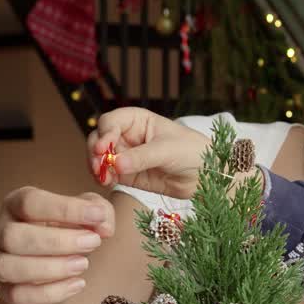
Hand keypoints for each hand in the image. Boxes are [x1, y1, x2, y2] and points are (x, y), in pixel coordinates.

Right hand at [0, 187, 114, 303]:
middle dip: (57, 242)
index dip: (64, 209)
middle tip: (93, 242)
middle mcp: (3, 230)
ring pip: (7, 268)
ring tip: (83, 264)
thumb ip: (100, 212)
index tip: (96, 216)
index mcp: (17, 203)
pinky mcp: (6, 289)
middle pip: (12, 236)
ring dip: (50, 268)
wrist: (63, 257)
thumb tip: (103, 228)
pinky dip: (49, 293)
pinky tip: (78, 284)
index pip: (29, 202)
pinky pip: (17, 296)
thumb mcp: (89, 212)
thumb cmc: (73, 227)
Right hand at [88, 107, 209, 198]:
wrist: (207, 175)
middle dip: (95, 151)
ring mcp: (126, 156)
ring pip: (100, 158)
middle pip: (100, 139)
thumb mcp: (167, 150)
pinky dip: (104, 178)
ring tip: (102, 176)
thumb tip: (116, 164)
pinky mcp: (128, 175)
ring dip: (96, 166)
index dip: (104, 133)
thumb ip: (141, 157)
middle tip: (98, 164)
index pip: (111, 122)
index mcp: (137, 120)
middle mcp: (128, 136)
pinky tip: (107, 182)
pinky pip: (109, 175)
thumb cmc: (191, 151)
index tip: (104, 147)